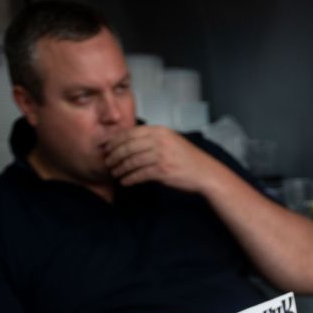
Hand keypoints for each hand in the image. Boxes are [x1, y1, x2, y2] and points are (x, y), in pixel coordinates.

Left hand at [103, 125, 226, 193]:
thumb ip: (153, 138)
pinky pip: (139, 174)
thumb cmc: (187, 158)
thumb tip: (130, 141)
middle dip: (115, 155)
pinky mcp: (162, 171)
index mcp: (160, 131)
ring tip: (114, 172)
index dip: (116, 140)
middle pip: (128, 146)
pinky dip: (130, 179)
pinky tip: (125, 181)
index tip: (108, 147)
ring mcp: (161, 156)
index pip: (131, 133)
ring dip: (120, 168)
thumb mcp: (171, 140)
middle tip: (108, 161)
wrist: (204, 172)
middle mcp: (159, 141)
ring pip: (132, 161)